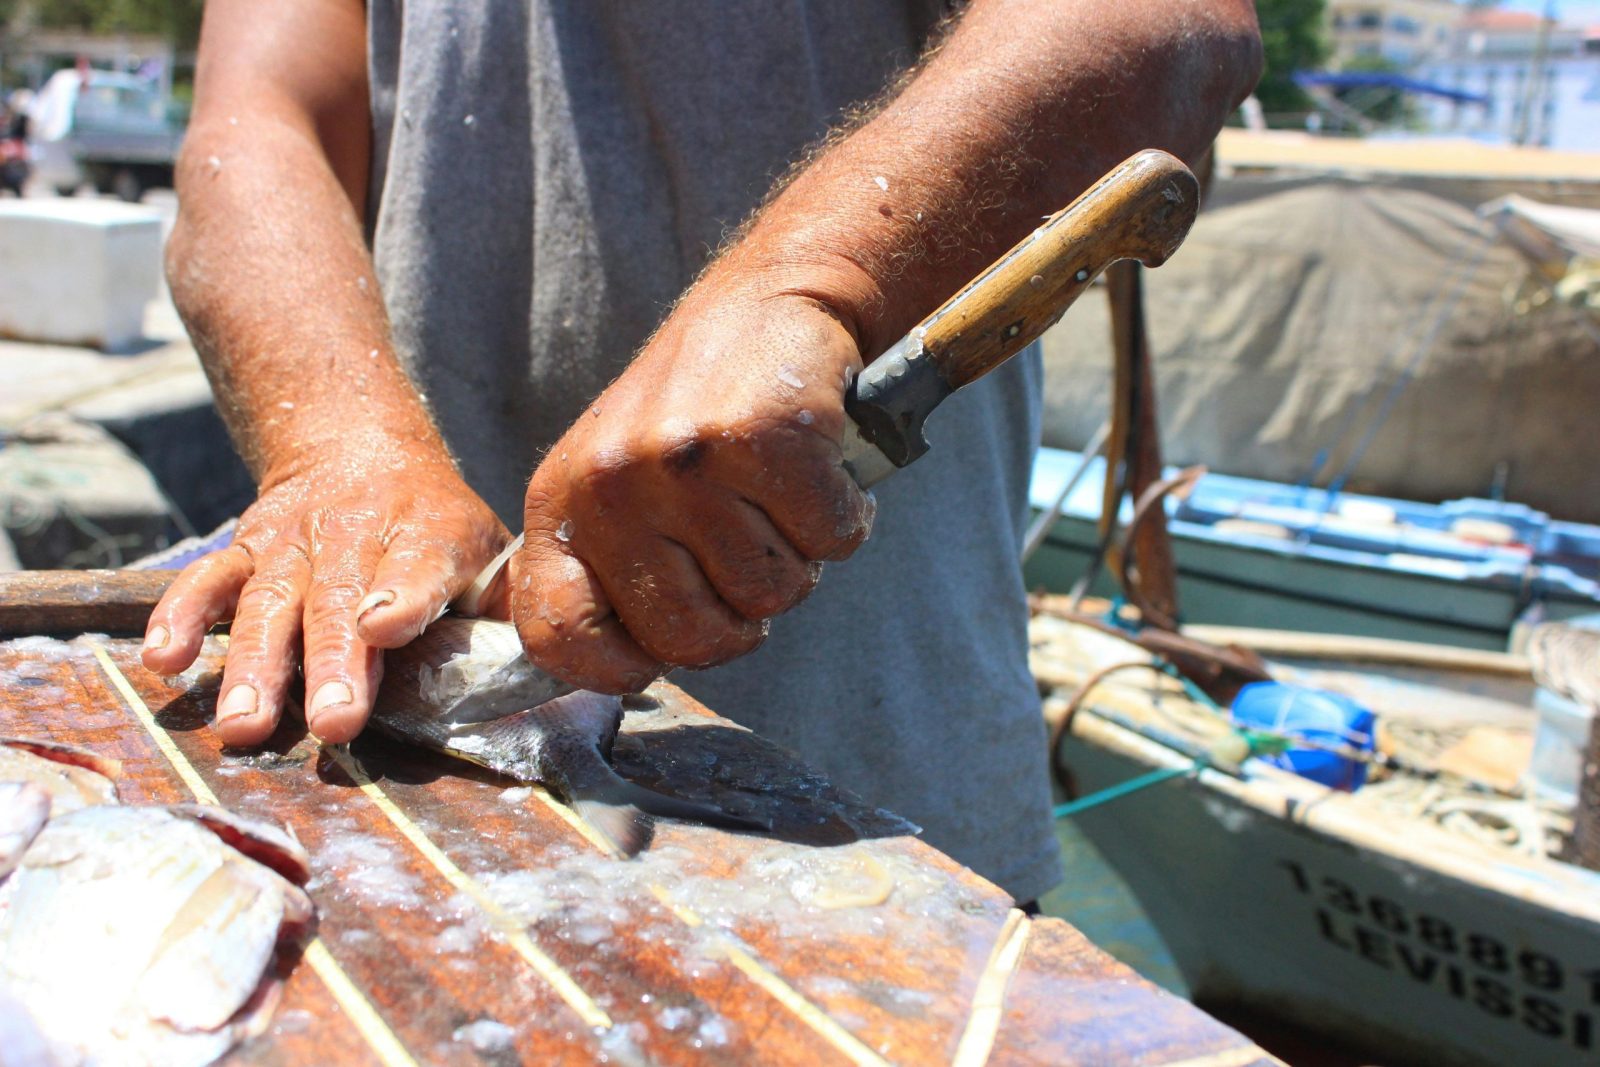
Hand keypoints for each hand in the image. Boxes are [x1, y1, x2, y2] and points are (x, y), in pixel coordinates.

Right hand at [140, 434, 508, 745]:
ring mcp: (294, 543)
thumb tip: (553, 662)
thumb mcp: (487, 546)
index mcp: (429, 534)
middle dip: (334, 663)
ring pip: (269, 601)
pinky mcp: (244, 548)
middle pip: (339, 601)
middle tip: (333, 723)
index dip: (404, 596)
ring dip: (255, 665)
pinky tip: (165, 662)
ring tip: (245, 723)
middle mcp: (356, 536)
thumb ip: (506, 604)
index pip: (418, 565)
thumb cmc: (437, 525)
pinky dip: (181, 616)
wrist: (358, 445)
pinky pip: (207, 580)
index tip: (388, 628)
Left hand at [513, 287, 876, 691]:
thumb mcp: (618, 484)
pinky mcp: (762, 438)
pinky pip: (829, 540)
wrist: (767, 303)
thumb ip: (613, 569)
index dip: (620, 668)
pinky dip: (845, 516)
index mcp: (562, 504)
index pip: (557, 638)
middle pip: (690, 640)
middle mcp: (611, 483)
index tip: (664, 647)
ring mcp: (683, 460)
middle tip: (752, 559)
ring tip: (780, 497)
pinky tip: (822, 470)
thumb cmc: (698, 414)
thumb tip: (627, 669)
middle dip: (741, 621)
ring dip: (798, 557)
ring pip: (771, 594)